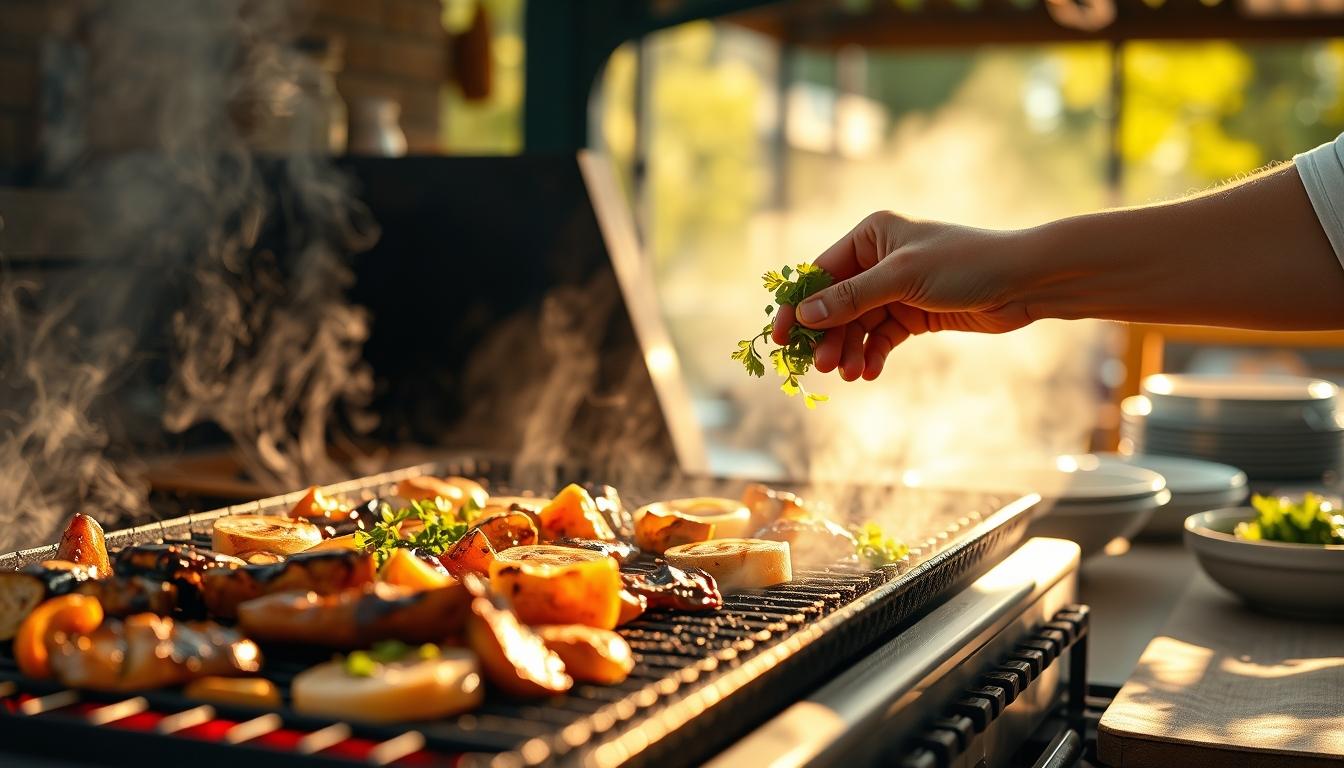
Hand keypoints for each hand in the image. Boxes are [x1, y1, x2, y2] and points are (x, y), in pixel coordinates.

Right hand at [770, 211, 1035, 380]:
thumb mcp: (903, 279)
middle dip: (829, 336)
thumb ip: (852, 298)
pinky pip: (881, 337)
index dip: (799, 306)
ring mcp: (896, 288)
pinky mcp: (914, 313)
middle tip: (821, 367)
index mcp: (871, 235)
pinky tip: (869, 372)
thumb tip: (805, 316)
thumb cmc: (966, 264)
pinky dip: (873, 355)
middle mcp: (879, 259)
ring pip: (858, 325)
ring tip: (848, 374)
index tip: (781, 338)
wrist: (1023, 282)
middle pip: (837, 304)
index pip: (821, 273)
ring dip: (850, 350)